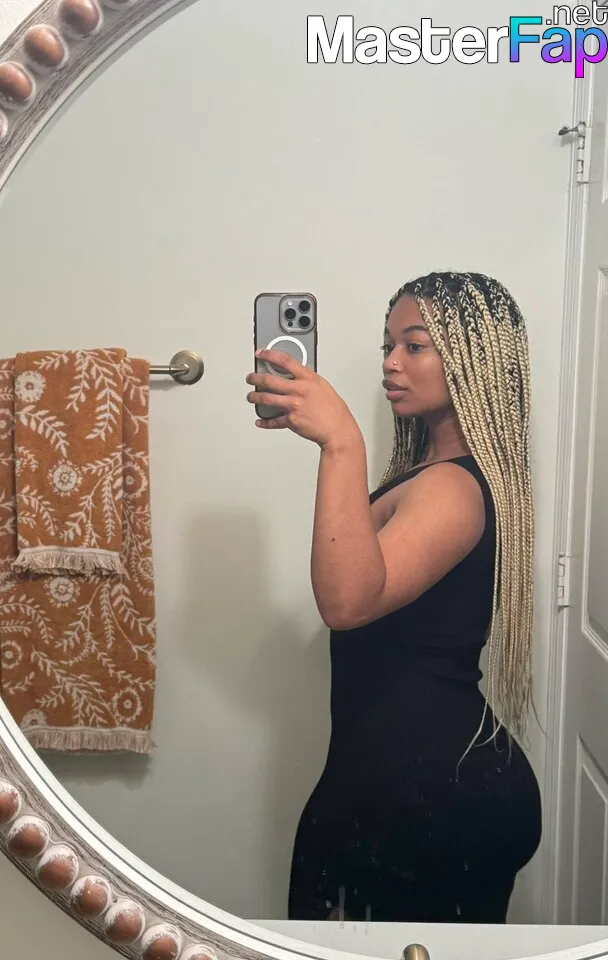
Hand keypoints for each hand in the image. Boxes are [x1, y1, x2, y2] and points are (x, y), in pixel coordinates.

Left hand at [246, 349, 360, 449]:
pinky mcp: (291, 420)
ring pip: (266, 398)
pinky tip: (260, 420)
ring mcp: (293, 405)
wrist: (338, 430)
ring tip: (251, 396)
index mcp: (308, 378)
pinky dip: (265, 421)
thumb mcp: (322, 387)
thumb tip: (296, 377)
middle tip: (250, 378)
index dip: (270, 354)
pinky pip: (274, 421)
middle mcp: (299, 389)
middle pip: (270, 380)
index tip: (261, 353)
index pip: (285, 360)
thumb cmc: (334, 410)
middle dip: (255, 378)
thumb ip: (307, 380)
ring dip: (255, 397)